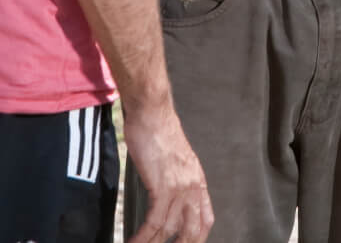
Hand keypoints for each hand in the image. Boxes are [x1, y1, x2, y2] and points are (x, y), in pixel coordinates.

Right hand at [123, 104, 212, 242]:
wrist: (152, 112)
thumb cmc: (158, 130)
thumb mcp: (174, 158)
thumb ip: (174, 177)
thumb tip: (164, 191)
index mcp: (197, 180)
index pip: (206, 217)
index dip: (198, 236)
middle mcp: (193, 187)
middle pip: (193, 230)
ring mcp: (179, 188)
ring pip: (169, 230)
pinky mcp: (162, 187)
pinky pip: (154, 221)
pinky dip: (143, 236)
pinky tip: (133, 242)